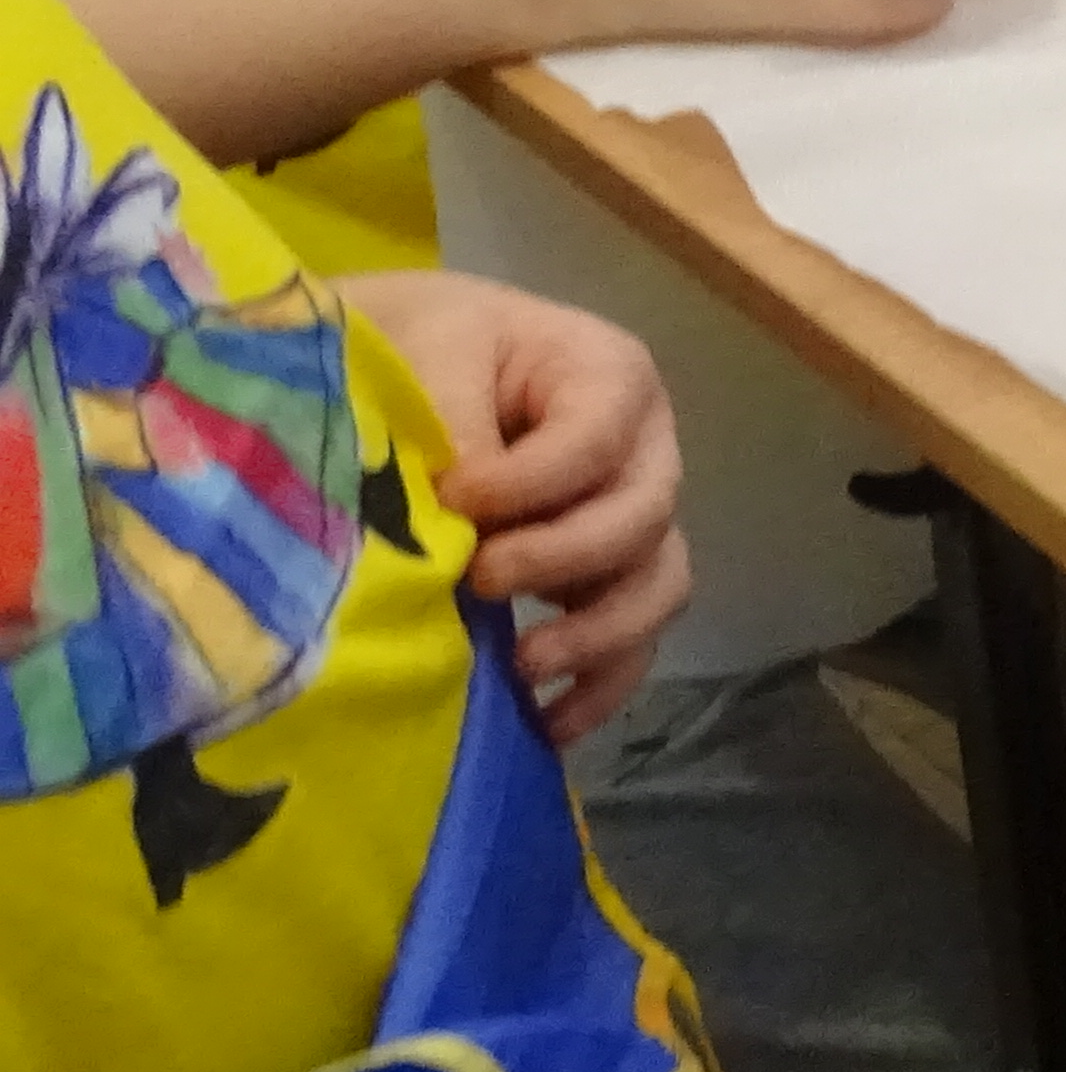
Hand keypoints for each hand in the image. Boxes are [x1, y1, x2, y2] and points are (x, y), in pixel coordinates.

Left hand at [345, 275, 691, 741]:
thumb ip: (451, 425)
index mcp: (608, 375)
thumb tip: (462, 522)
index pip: (597, 441)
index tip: (454, 499)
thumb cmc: (417, 346)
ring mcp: (628, 520)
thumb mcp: (428, 353)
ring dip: (598, 634)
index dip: (533, 482)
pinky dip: (599, 688)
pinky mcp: (602, 581)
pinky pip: (635, 643)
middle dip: (564, 558)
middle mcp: (642, 450)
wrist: (400, 364)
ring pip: (659, 584)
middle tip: (480, 578)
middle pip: (643, 517)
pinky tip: (546, 725)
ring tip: (521, 666)